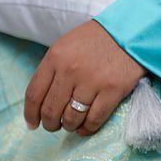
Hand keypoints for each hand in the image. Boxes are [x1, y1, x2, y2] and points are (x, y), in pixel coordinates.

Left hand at [24, 21, 144, 135]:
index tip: (32, 124)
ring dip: (70, 126)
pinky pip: (94, 120)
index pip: (34, 94)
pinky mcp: (112, 91)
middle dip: (50, 124)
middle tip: (55, 126)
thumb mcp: (67, 46)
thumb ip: (53, 69)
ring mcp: (91, 81)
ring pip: (71, 119)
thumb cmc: (97, 40)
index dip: (30, 114)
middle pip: (50, 111)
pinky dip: (88, 129)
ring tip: (73, 124)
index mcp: (55, 57)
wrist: (130, 32)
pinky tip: (86, 127)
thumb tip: (41, 102)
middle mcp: (70, 70)